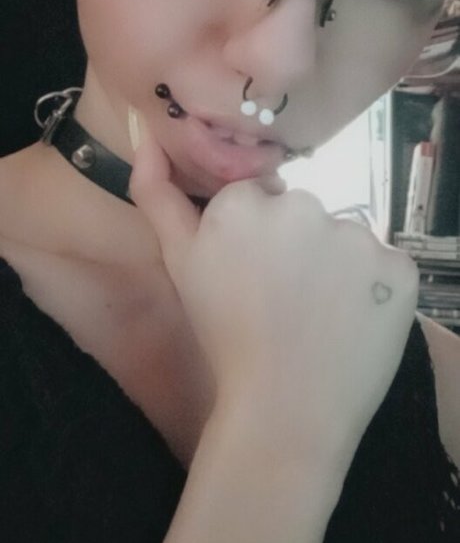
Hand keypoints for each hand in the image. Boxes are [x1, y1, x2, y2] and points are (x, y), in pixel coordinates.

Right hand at [129, 111, 418, 470]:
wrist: (283, 409)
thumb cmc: (225, 336)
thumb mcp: (178, 264)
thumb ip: (157, 195)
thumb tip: (145, 134)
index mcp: (243, 203)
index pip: (260, 199)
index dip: (257, 240)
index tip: (253, 278)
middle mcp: (301, 205)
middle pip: (303, 212)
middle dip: (296, 244)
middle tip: (285, 298)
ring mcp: (355, 235)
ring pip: (345, 237)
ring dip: (337, 265)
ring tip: (319, 314)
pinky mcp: (398, 266)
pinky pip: (385, 265)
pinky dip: (374, 289)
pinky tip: (353, 321)